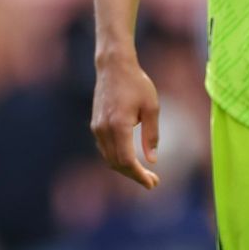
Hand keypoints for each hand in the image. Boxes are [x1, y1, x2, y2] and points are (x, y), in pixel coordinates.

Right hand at [91, 53, 161, 189]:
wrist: (114, 66)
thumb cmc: (136, 83)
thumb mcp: (152, 108)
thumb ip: (151, 135)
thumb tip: (152, 160)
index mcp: (119, 125)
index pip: (126, 160)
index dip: (139, 175)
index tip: (152, 183)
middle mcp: (104, 129)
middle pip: (116, 163)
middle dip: (134, 175)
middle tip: (153, 182)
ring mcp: (97, 127)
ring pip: (109, 158)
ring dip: (125, 169)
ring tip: (144, 173)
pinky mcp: (96, 124)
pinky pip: (105, 149)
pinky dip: (117, 158)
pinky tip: (131, 158)